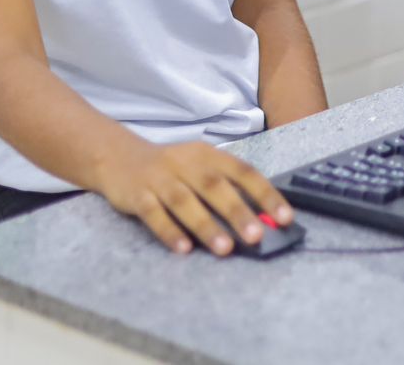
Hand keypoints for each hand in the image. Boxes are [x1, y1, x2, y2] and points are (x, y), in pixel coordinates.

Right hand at [96, 139, 294, 255]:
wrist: (118, 156)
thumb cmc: (171, 169)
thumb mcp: (199, 169)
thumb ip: (227, 190)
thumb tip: (262, 219)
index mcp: (208, 155)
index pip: (243, 172)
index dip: (265, 194)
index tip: (285, 217)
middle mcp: (186, 162)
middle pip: (215, 186)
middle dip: (238, 212)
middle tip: (257, 236)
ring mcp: (160, 178)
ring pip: (184, 201)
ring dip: (206, 225)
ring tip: (225, 248)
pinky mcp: (136, 194)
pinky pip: (153, 213)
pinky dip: (169, 230)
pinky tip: (183, 248)